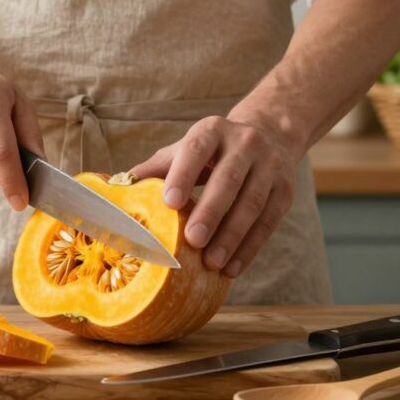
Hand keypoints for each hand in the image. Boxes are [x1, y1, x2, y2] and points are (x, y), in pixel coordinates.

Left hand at [130, 116, 300, 277]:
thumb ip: (154, 169)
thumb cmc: (210, 152)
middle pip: (229, 178)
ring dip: (232, 236)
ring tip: (212, 262)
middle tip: (193, 240)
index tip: (169, 203)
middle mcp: (244, 143)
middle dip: (211, 211)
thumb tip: (115, 189)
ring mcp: (269, 166)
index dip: (183, 176)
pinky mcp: (285, 191)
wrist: (269, 136)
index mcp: (212, 131)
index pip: (195, 151)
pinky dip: (250, 248)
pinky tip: (232, 268)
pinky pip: (268, 222)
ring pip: (252, 203)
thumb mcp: (183, 151)